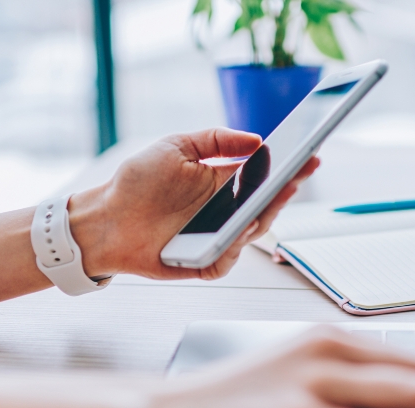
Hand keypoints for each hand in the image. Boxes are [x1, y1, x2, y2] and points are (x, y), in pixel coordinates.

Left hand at [67, 128, 319, 279]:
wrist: (105, 218)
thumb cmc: (137, 183)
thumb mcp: (176, 147)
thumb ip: (216, 140)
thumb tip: (256, 140)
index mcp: (223, 182)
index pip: (265, 175)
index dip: (289, 166)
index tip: (308, 153)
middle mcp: (225, 212)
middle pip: (267, 204)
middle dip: (286, 189)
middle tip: (298, 174)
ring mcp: (217, 238)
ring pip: (252, 232)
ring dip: (265, 215)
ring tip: (275, 195)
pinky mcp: (204, 262)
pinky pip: (228, 258)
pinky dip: (236, 246)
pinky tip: (240, 230)